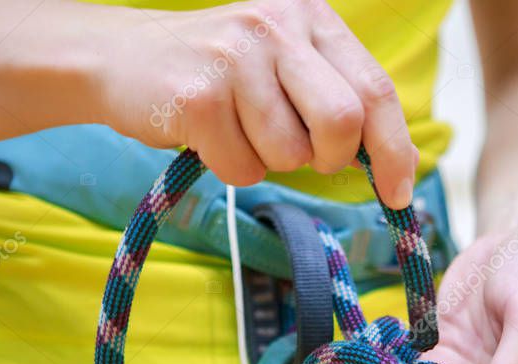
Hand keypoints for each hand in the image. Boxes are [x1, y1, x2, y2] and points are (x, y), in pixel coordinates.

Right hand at [97, 0, 416, 207]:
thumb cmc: (219, 73)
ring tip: (239, 128)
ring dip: (270, 160)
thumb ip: (339, 98)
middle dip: (330, 158)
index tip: (399, 192)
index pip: (375, 89)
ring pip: (291, 154)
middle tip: (303, 155)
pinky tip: (209, 135)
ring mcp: (235, 56)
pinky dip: (231, 167)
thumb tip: (397, 163)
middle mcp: (277, 24)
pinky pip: (244, 168)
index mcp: (311, 15)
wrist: (118, 58)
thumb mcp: (286, 66)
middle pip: (341, 122)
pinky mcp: (197, 95)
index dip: (394, 149)